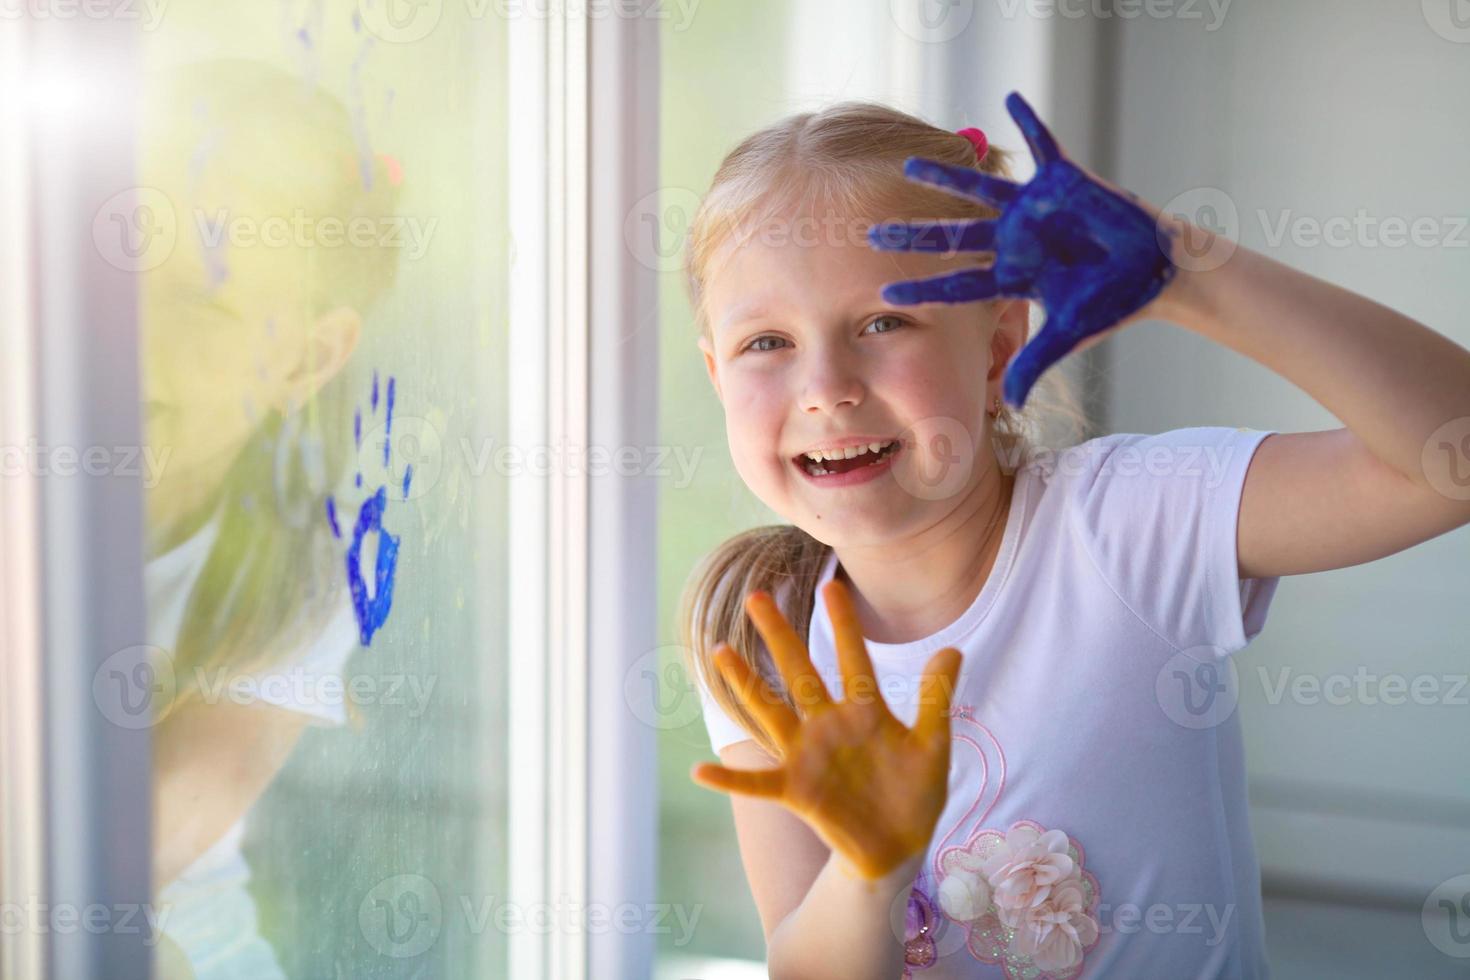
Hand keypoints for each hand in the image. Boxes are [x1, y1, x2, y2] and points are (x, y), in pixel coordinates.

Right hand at [690, 578, 962, 879]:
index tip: (832, 586)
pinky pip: (757, 783)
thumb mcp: (932, 744)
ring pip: (770, 712)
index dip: (844, 625)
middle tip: (757, 596)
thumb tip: (953, 648)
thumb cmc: (914, 793)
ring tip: (719, 651)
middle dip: (780, 636)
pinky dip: (730, 779)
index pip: (853, 660)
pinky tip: (700, 770)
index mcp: (865, 712)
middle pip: (800, 672)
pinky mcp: (797, 792)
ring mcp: (808, 757)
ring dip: (745, 684)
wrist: (900, 848)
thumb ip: (935, 698)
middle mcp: (829, 726)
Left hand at [867, 91, 1179, 409]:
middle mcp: (1014, 238)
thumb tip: (1009, 404)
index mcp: (1012, 274)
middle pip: (952, 236)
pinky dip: (1030, 121)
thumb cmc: (1112, 302)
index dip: (922, 288)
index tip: (883, 294)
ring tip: (909, 164)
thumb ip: (1033, 364)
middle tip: (871, 234)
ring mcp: (1035, 208)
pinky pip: (1045, 143)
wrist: (1156, 271)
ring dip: (945, 178)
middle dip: (913, 236)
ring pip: (979, 189)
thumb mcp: (1068, 335)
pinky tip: (1010, 97)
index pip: (956, 283)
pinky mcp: (1065, 181)